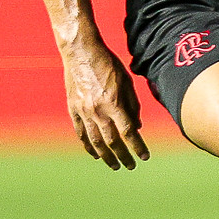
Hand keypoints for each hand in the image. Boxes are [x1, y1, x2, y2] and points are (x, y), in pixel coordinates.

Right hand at [62, 35, 148, 170]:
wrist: (80, 52)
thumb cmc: (108, 64)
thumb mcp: (126, 82)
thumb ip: (132, 106)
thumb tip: (136, 128)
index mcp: (114, 103)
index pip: (129, 133)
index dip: (137, 147)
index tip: (144, 157)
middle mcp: (98, 110)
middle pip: (112, 142)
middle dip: (123, 157)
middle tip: (131, 166)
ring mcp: (84, 111)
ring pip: (95, 141)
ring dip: (106, 156)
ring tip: (114, 165)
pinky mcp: (73, 109)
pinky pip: (80, 132)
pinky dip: (88, 146)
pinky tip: (94, 154)